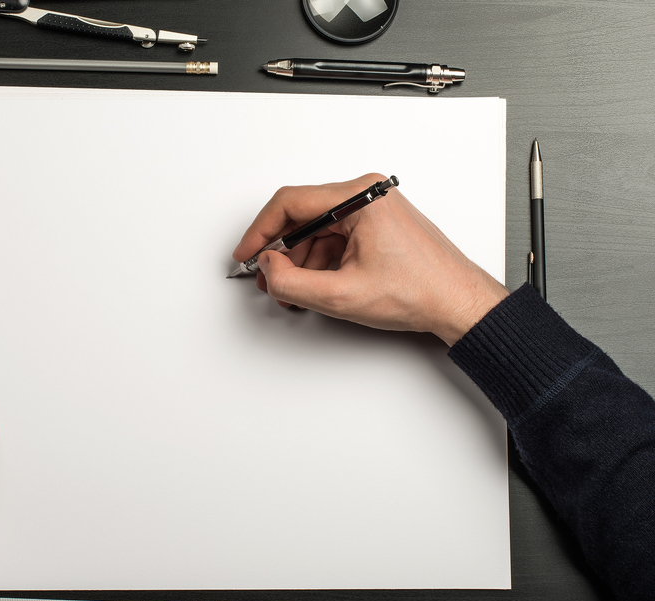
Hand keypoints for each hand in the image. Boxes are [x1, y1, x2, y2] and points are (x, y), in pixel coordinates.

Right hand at [233, 173, 509, 344]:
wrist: (458, 303)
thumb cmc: (420, 291)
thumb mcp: (341, 294)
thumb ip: (290, 281)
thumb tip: (268, 268)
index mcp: (359, 197)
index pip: (290, 203)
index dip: (259, 231)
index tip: (245, 253)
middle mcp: (366, 194)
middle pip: (302, 217)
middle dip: (281, 253)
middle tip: (269, 279)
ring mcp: (373, 208)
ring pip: (316, 232)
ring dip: (301, 263)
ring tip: (297, 293)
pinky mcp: (376, 225)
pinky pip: (334, 239)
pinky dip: (320, 264)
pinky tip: (318, 287)